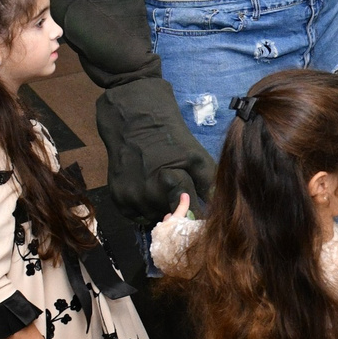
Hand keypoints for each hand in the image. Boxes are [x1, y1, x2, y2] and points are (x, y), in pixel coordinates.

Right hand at [99, 82, 214, 222]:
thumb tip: (220, 209)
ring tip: (164, 191)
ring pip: (153, 219)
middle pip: (170, 218)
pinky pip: (136, 217)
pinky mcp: (117, 199)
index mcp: (170, 182)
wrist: (132, 119)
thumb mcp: (196, 156)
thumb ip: (209, 184)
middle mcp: (147, 195)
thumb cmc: (170, 137)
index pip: (189, 214)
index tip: (205, 218)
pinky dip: (145, 210)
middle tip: (182, 196)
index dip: (197, 217)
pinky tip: (150, 193)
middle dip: (179, 211)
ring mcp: (130, 198)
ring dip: (161, 211)